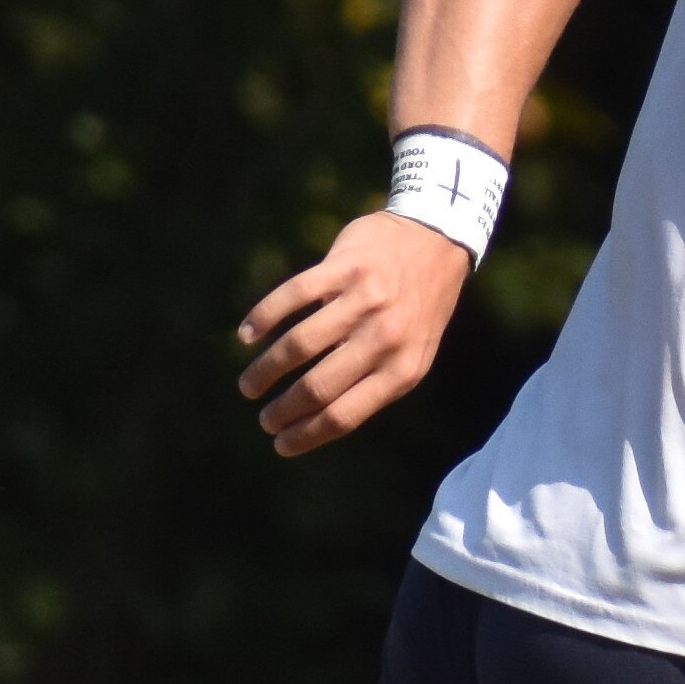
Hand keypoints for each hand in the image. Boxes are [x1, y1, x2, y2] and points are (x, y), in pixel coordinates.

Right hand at [235, 213, 472, 456]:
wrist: (437, 239)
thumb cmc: (418, 307)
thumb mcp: (414, 352)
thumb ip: (375, 380)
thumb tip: (318, 419)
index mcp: (404, 369)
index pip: (345, 415)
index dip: (306, 435)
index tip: (280, 444)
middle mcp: (386, 337)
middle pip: (318, 386)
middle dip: (282, 410)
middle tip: (264, 418)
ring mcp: (364, 299)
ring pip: (299, 344)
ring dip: (266, 370)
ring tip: (250, 385)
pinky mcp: (344, 266)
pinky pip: (292, 296)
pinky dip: (263, 318)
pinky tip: (247, 336)